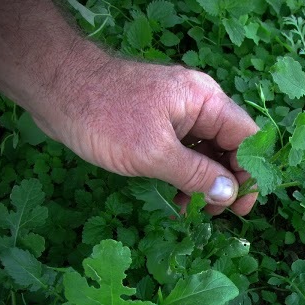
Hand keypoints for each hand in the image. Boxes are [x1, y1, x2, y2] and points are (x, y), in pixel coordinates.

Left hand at [37, 56, 258, 215]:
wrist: (55, 89)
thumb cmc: (104, 116)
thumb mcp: (154, 152)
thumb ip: (195, 174)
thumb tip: (228, 193)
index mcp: (205, 101)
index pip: (246, 137)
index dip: (250, 172)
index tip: (242, 206)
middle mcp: (196, 106)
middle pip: (228, 147)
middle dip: (227, 182)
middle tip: (219, 214)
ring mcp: (176, 116)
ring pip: (204, 154)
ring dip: (204, 184)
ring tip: (195, 212)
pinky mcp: (156, 127)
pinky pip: (182, 154)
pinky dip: (183, 177)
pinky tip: (177, 200)